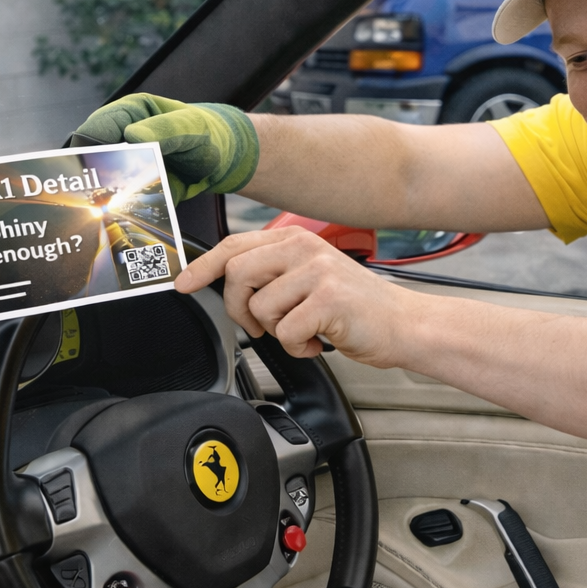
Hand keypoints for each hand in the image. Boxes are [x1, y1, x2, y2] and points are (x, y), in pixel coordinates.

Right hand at [69, 93, 259, 200]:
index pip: (95, 129)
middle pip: (92, 158)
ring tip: (103, 212)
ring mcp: (126, 163)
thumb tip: (132, 135)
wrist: (224, 158)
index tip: (85, 170)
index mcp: (129, 114)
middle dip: (90, 178)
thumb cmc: (207, 133)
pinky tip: (123, 221)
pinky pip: (122, 201)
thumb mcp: (191, 127)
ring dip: (103, 199)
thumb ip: (165, 130)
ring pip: (102, 182)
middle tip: (92, 198)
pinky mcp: (135, 187)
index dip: (85, 149)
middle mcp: (121, 138)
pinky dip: (122, 212)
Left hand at [176, 227, 414, 364]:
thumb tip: (230, 284)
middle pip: (237, 274)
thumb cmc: (357, 307)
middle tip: (260, 325)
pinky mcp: (327, 301)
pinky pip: (285, 332)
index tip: (183, 284)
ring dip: (274, 332)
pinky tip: (317, 342)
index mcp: (296, 240)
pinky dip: (296, 347)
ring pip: (260, 308)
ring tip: (302, 332)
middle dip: (239, 309)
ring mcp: (317, 273)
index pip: (234, 245)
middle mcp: (305, 250)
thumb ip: (275, 272)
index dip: (203, 266)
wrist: (403, 324)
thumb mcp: (312, 277)